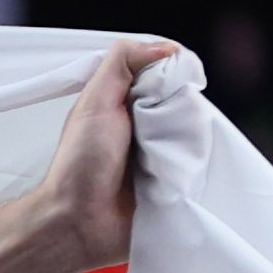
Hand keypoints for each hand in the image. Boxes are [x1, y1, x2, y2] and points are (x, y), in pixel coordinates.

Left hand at [25, 37, 179, 272]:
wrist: (78, 224)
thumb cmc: (80, 164)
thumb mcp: (95, 100)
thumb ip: (122, 62)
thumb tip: (168, 48)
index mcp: (122, 102)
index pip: (163, 74)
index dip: (173, 74)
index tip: (174, 83)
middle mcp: (141, 125)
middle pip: (182, 101)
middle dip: (183, 106)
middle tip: (164, 125)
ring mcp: (156, 154)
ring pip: (191, 131)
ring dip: (189, 137)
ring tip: (169, 151)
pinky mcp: (168, 182)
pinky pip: (194, 164)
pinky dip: (194, 163)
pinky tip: (184, 167)